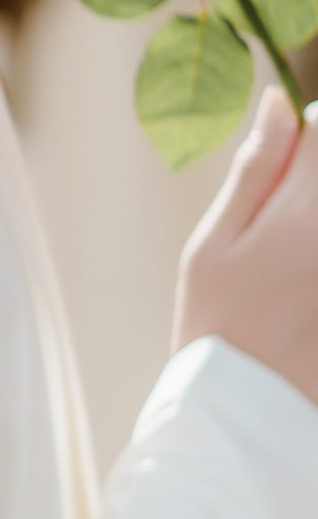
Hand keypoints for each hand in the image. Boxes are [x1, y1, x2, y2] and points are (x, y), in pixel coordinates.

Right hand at [175, 89, 317, 402]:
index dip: (307, 131)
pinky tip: (297, 284)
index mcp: (301, 213)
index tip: (290, 158)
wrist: (244, 415)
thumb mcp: (211, 245)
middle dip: (310, 181)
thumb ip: (253, 170)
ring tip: (287, 261)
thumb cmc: (216, 325)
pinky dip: (311, 258)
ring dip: (309, 217)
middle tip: (285, 220)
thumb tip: (280, 102)